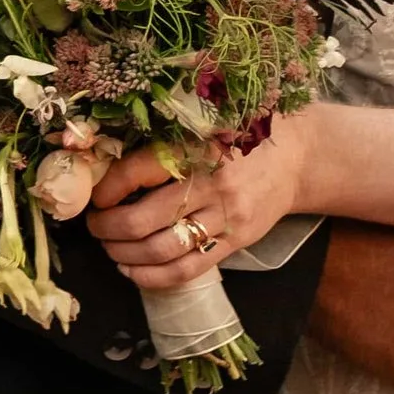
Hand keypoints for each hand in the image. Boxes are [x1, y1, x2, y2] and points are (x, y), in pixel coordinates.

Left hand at [88, 120, 311, 286]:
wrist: (299, 155)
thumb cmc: (244, 128)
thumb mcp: (208, 116)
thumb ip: (167, 126)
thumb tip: (113, 143)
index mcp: (197, 144)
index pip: (139, 170)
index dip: (109, 187)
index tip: (96, 195)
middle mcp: (210, 183)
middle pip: (144, 218)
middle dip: (109, 228)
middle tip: (95, 226)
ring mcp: (225, 218)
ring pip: (162, 249)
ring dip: (125, 256)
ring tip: (110, 250)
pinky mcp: (235, 243)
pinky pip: (188, 270)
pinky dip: (154, 277)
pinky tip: (134, 272)